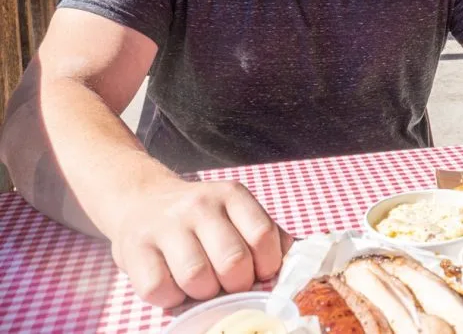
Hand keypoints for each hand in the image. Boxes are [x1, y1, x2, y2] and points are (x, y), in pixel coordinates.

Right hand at [108, 179, 292, 307]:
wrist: (141, 201)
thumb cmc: (200, 219)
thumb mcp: (237, 213)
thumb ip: (268, 236)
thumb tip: (296, 263)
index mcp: (232, 195)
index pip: (263, 237)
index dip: (267, 266)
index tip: (259, 273)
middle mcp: (199, 205)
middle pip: (233, 261)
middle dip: (236, 284)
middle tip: (228, 283)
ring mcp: (165, 225)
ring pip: (196, 278)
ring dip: (203, 293)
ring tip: (200, 284)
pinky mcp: (134, 248)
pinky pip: (160, 290)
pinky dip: (171, 298)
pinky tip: (173, 284)